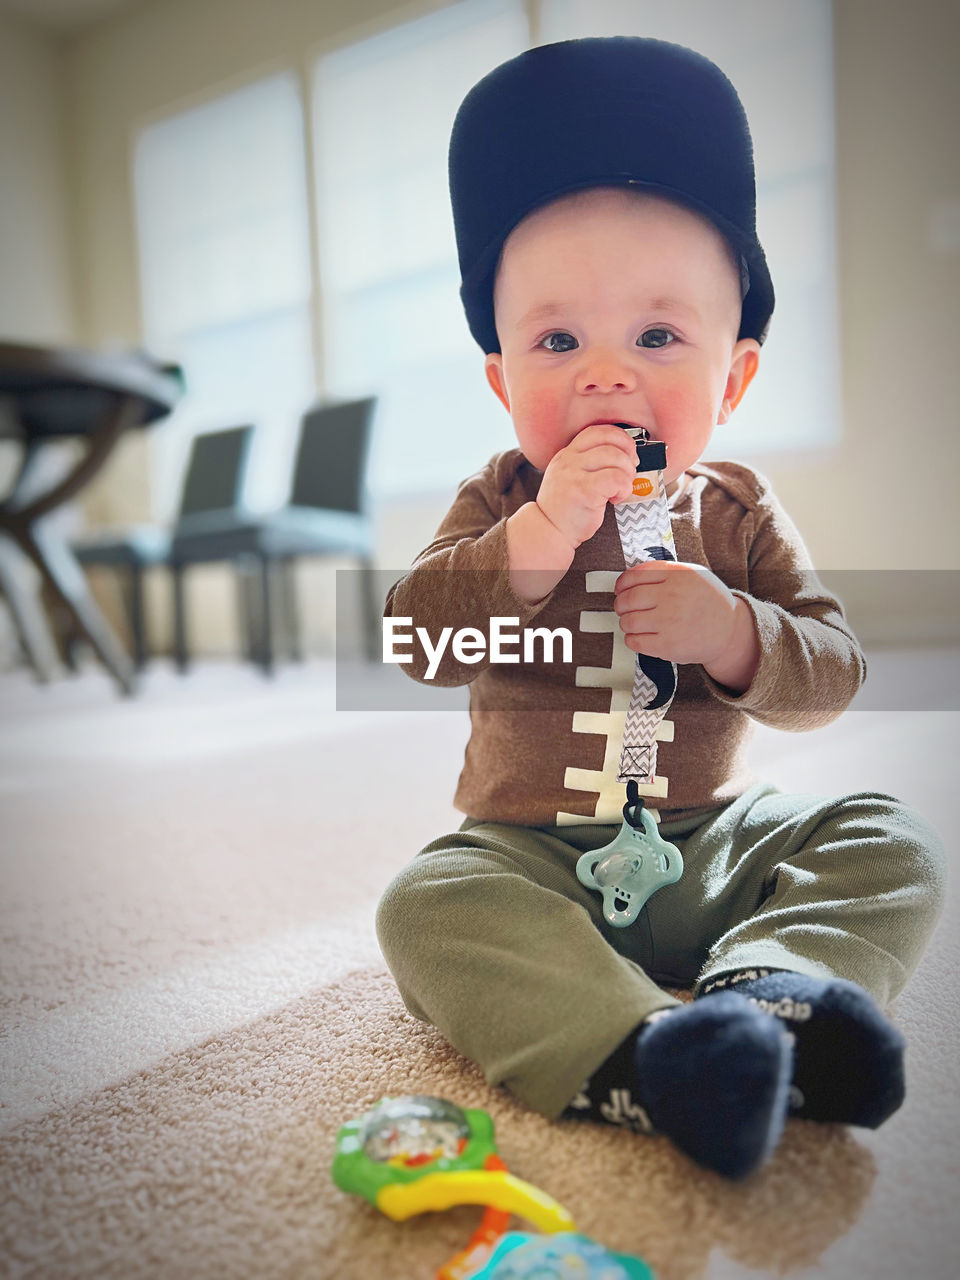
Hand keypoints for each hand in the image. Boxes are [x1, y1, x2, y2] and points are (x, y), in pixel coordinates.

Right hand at [536, 425, 637, 549]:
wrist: (549, 531)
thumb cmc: (565, 510)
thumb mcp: (569, 478)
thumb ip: (588, 464)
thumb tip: (623, 456)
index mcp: (566, 454)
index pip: (596, 431)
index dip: (618, 438)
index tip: (627, 453)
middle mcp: (568, 460)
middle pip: (610, 442)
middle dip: (628, 457)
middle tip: (629, 473)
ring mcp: (574, 474)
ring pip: (616, 458)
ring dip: (627, 474)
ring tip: (621, 488)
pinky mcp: (584, 490)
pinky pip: (616, 478)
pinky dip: (624, 488)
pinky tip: (616, 498)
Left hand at [614, 561, 758, 688]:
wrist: (729, 631)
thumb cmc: (707, 600)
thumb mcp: (693, 574)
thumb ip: (665, 571)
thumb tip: (628, 578)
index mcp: (678, 575)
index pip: (635, 575)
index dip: (622, 583)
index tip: (620, 589)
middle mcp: (673, 596)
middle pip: (628, 599)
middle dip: (620, 604)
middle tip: (623, 608)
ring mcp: (670, 622)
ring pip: (628, 621)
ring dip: (625, 622)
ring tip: (632, 623)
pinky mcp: (668, 645)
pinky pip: (634, 642)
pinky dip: (631, 639)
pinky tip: (639, 637)